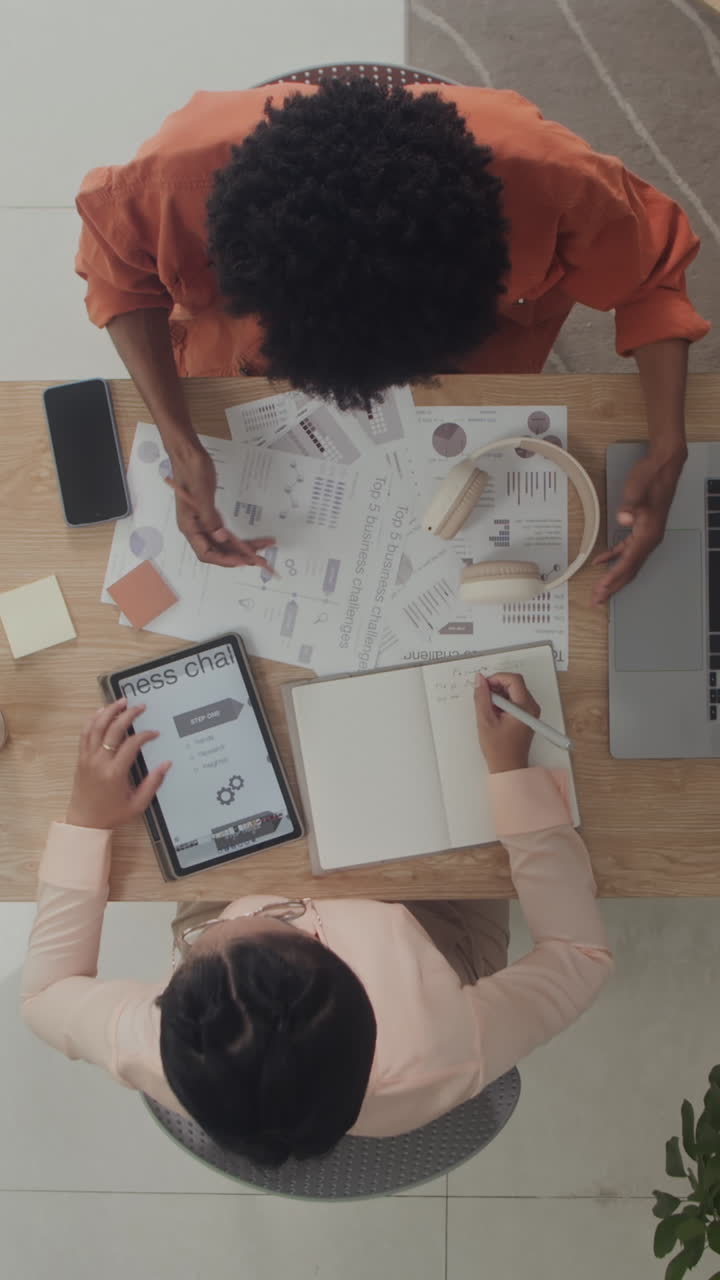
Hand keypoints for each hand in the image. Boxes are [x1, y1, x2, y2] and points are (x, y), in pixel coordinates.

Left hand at [66, 700, 171, 829]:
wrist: (84, 823)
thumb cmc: (112, 814)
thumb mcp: (138, 804)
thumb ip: (153, 783)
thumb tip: (167, 764)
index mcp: (115, 773)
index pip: (131, 744)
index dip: (145, 735)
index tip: (154, 733)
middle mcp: (99, 762)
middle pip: (113, 729)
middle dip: (128, 715)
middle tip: (139, 706)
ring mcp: (87, 758)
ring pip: (96, 727)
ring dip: (109, 711)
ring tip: (121, 701)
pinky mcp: (81, 758)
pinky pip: (85, 733)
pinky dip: (93, 720)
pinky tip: (101, 712)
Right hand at [169, 441, 275, 569]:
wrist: (189, 454)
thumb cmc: (192, 471)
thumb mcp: (202, 495)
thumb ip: (210, 518)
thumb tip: (221, 537)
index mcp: (189, 526)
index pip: (206, 553)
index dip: (225, 559)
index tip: (244, 560)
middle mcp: (195, 528)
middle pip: (218, 550)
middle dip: (239, 556)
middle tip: (260, 559)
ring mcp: (203, 522)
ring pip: (224, 542)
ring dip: (243, 547)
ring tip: (262, 548)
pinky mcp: (211, 515)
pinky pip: (225, 532)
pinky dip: (239, 537)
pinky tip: (253, 539)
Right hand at [474, 671, 538, 773]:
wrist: (508, 767)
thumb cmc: (499, 749)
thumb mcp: (485, 721)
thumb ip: (481, 697)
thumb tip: (479, 679)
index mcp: (525, 708)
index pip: (513, 679)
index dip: (497, 678)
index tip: (484, 685)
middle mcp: (531, 707)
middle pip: (515, 683)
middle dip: (497, 686)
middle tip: (484, 697)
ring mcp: (530, 712)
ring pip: (513, 691)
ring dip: (499, 695)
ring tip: (489, 709)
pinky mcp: (526, 715)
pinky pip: (514, 700)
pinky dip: (502, 702)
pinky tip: (494, 714)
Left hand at [591, 449, 684, 604]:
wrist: (663, 465)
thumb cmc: (650, 477)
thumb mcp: (636, 489)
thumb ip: (630, 505)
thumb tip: (623, 518)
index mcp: (648, 535)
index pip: (627, 564)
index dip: (613, 579)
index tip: (600, 591)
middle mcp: (650, 540)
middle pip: (629, 570)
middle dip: (612, 586)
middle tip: (596, 600)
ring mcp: (647, 535)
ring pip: (628, 563)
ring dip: (613, 577)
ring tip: (599, 590)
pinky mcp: (642, 528)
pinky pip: (627, 550)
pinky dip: (614, 558)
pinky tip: (601, 562)